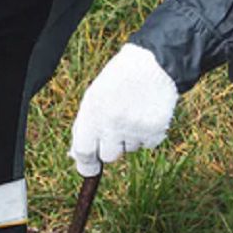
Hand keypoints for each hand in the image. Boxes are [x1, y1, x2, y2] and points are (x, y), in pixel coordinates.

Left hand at [69, 43, 178, 176]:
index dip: (86, 164)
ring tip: (134, 112)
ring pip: (129, 149)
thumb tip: (77, 158)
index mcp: (93, 113)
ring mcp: (135, 127)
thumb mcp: (94, 98)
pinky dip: (147, 134)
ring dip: (130, 137)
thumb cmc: (118, 82)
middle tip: (117, 127)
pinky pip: (148, 145)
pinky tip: (147, 114)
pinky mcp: (156, 129)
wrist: (154, 63)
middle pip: (108, 156)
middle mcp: (113, 122)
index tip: (90, 169)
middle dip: (111, 147)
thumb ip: (84, 127)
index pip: (84, 151)